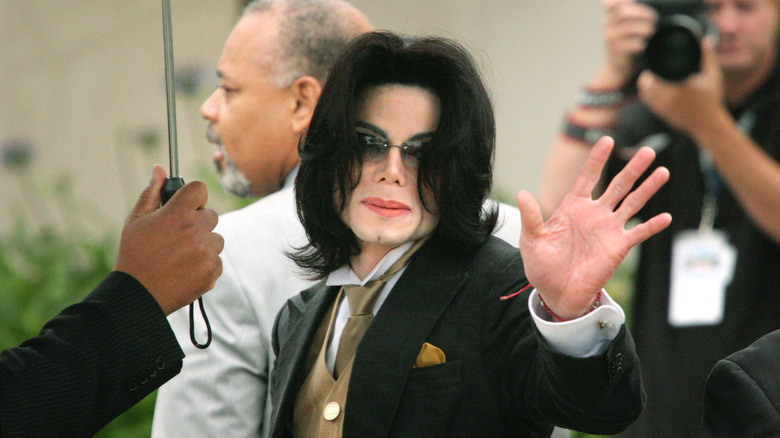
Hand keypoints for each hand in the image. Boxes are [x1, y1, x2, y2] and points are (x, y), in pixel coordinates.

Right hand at [114, 165, 223, 314]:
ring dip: (203, 243)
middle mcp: (196, 230)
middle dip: (197, 222)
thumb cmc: (134, 254)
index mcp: (177, 213)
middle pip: (211, 215)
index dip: (193, 196)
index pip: (200, 189)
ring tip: (179, 255)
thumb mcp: (136, 220)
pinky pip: (216, 259)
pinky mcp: (213, 270)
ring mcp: (207, 251)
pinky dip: (205, 263)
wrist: (138, 294)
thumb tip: (160, 168)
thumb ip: (152, 192)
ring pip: (215, 238)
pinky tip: (185, 268)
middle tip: (176, 236)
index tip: (185, 205)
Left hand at [517, 136, 670, 318]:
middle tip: (647, 150)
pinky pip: (637, 233)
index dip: (597, 160)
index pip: (588, 177)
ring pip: (632, 203)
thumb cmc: (542, 265)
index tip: (608, 140)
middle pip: (617, 185)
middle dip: (632, 168)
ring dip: (647, 189)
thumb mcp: (532, 240)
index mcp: (573, 207)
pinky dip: (651, 226)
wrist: (556, 293)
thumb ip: (531, 217)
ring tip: (663, 172)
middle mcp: (594, 214)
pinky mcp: (617, 247)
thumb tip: (521, 193)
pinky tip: (665, 216)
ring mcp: (608, 229)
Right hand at [600, 0, 656, 84]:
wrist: (618, 67)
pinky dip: (640, 43)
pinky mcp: (616, 51)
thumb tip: (651, 11)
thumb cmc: (627, 43)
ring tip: (650, 31)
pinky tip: (643, 45)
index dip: (618, 0)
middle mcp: (608, 25)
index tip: (631, 1)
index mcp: (611, 16)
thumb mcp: (627, 27)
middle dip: (642, 13)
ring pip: (628, 28)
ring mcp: (611, 38)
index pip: (610, 3)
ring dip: (643, 28)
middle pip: (623, 12)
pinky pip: (629, 44)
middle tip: (653, 19)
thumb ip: (634, 14)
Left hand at [638, 36, 726, 136]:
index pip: (655, 75)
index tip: (653, 62)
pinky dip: (646, 94)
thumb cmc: (711, 99)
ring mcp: (663, 108)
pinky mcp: (661, 115)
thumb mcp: (712, 76)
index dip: (651, 69)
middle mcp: (668, 98)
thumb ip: (708, 57)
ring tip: (648, 77)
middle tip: (650, 69)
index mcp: (679, 87)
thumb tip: (706, 39)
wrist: (708, 124)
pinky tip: (649, 89)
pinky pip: (648, 102)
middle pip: (646, 84)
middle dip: (646, 76)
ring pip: (645, 93)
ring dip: (644, 85)